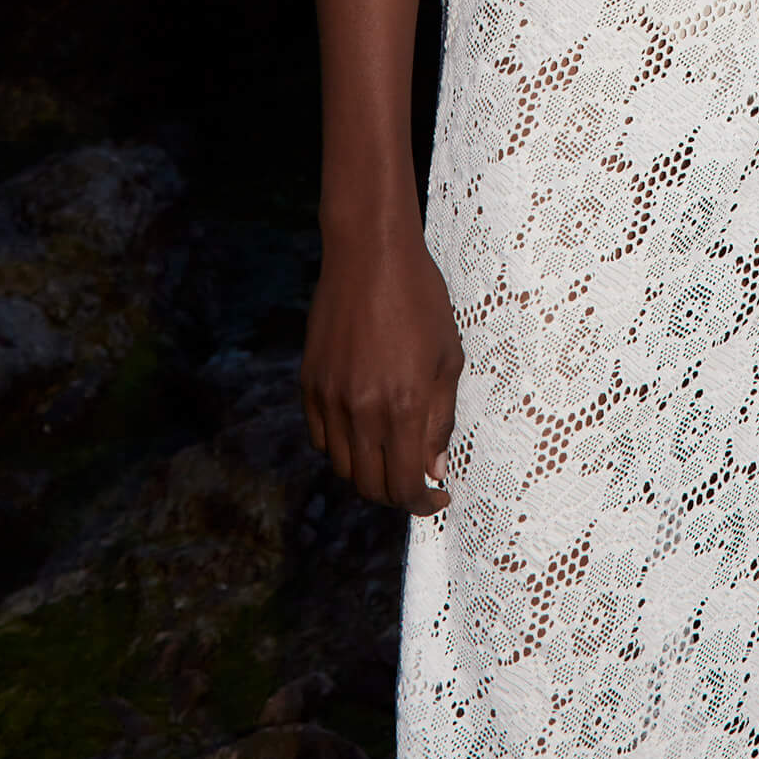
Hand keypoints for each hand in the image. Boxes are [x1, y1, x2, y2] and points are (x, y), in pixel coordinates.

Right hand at [301, 221, 463, 513]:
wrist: (370, 254)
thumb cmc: (420, 299)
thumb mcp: (448, 358)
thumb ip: (440, 418)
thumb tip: (434, 468)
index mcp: (403, 406)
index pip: (405, 484)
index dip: (423, 504)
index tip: (436, 499)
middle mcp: (362, 410)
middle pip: (370, 486)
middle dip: (396, 494)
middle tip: (415, 479)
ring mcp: (330, 398)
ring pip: (343, 467)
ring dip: (368, 473)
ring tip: (390, 454)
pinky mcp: (310, 383)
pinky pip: (321, 437)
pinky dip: (342, 446)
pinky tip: (363, 429)